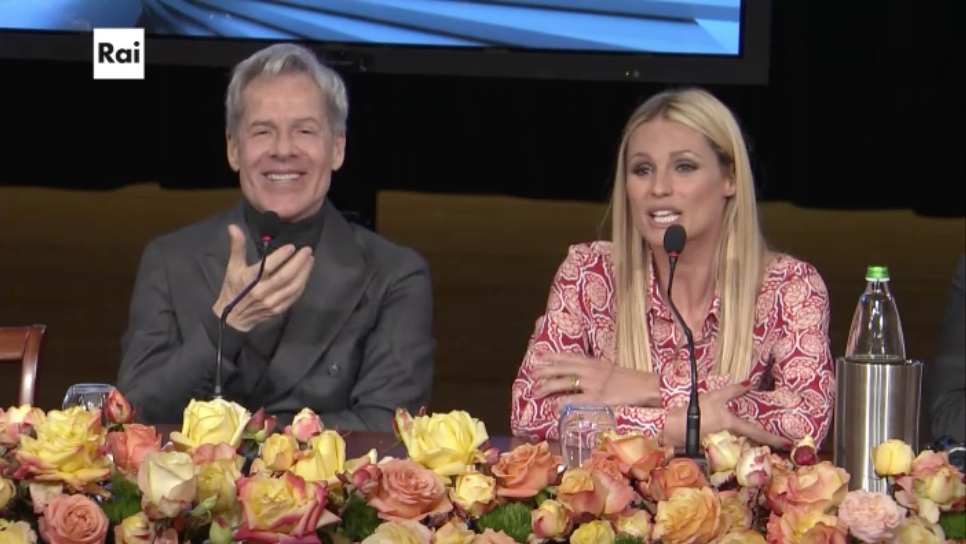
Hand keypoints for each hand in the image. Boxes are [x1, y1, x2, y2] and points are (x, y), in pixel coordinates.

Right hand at [212, 224, 314, 331]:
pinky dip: (301, 285)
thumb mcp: (233, 266)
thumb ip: (237, 246)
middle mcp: (262, 292)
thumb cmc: (233, 288)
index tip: (291, 247)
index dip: (281, 256)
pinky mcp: (278, 309)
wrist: (232, 317)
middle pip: (284, 276)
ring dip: (304, 273)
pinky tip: (306, 274)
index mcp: (250, 280)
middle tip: (307, 250)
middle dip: (298, 263)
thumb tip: (233, 227)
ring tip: (310, 259)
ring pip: (292, 287)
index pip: (268, 266)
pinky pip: (293, 296)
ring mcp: (272, 302)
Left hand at [530, 352, 661, 406]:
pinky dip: (561, 403)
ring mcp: (591, 384)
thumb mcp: (611, 370)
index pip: (569, 356)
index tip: (539, 355)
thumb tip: (583, 375)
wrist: (646, 387)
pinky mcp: (595, 399)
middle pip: (562, 368)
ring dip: (547, 387)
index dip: (553, 356)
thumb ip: (596, 370)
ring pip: (563, 383)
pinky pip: (574, 401)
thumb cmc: (631, 380)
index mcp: (594, 362)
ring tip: (535, 391)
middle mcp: (590, 370)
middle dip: (545, 370)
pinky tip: (552, 407)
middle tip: (532, 373)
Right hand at [663, 383, 789, 449]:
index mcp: (734, 425)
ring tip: (759, 444)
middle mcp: (731, 438)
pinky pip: (728, 448)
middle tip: (777, 445)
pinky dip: (734, 446)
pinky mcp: (712, 448)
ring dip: (750, 446)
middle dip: (764, 445)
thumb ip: (733, 390)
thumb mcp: (715, 396)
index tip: (790, 445)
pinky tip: (733, 443)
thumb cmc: (695, 410)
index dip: (775, 439)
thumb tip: (750, 383)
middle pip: (752, 444)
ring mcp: (722, 446)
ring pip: (741, 446)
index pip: (759, 434)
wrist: (672, 426)